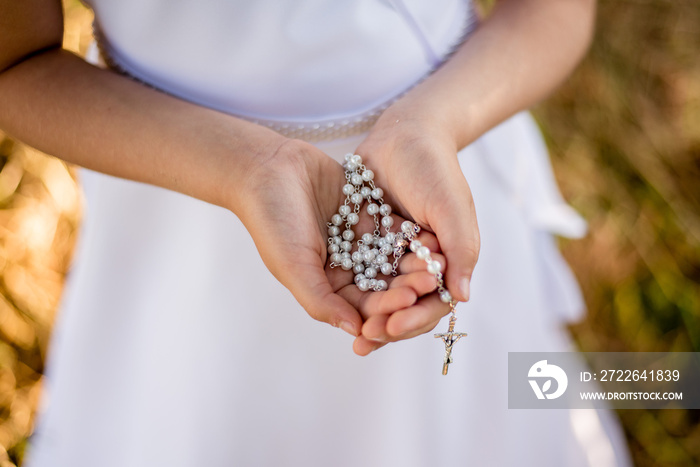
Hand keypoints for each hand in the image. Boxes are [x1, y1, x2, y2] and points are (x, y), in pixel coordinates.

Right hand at [234, 138, 428, 340]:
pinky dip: (412, 233)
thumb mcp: (293, 265)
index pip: (361, 306)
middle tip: (431, 281)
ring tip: (438, 260)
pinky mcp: (368, 214)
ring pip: (392, 258)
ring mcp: (359, 241)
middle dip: (406, 285)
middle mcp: (345, 267)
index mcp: (326, 285)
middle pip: (383, 284)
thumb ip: (321, 300)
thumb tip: (356, 331)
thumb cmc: (272, 220)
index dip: (386, 307)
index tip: (408, 301)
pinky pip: (394, 228)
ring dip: (414, 261)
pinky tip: (431, 234)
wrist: (268, 168)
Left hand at [351, 109, 480, 351]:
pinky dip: (352, 291)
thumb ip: (461, 248)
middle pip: (405, 306)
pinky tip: (336, 305)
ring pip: (382, 295)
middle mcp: (420, 263)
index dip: (415, 320)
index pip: (434, 302)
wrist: (404, 134)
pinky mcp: (369, 244)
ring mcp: (393, 255)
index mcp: (447, 260)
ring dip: (369, 315)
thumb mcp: (452, 206)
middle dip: (389, 325)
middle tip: (366, 338)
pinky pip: (361, 274)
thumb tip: (461, 298)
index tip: (393, 328)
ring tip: (353, 333)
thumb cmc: (434, 169)